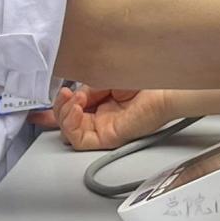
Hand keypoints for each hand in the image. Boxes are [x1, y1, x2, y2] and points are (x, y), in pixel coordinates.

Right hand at [51, 83, 174, 150]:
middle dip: (59, 108)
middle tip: (66, 94)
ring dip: (64, 115)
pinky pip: (80, 140)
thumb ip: (86, 89)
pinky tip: (77, 110)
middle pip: (66, 122)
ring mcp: (103, 129)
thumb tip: (71, 96)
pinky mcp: (108, 138)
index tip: (56, 94)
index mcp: (99, 103)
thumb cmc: (142, 81)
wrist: (163, 87)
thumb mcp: (104, 79)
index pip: (71, 109)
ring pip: (69, 133)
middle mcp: (100, 118)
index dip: (58, 104)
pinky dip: (72, 125)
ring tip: (73, 101)